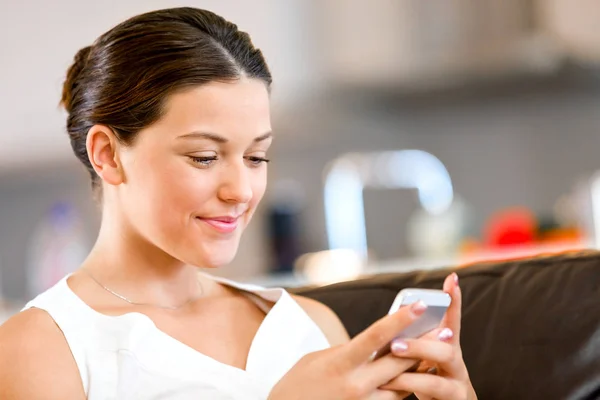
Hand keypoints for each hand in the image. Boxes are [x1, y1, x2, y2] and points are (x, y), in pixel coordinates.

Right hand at [268, 300, 430, 399]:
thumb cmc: (300, 382)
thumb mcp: (321, 358)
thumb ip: (351, 350)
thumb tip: (379, 340)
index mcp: (340, 363)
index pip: (375, 336)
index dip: (399, 319)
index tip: (419, 304)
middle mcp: (355, 385)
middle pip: (398, 361)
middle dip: (423, 345)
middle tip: (444, 330)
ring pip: (402, 386)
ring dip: (417, 369)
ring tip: (434, 353)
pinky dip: (403, 387)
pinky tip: (412, 376)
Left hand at [380, 273, 476, 399]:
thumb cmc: (428, 381)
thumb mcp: (421, 360)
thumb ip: (413, 344)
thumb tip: (390, 329)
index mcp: (448, 347)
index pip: (452, 320)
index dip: (454, 301)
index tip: (452, 278)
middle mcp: (457, 365)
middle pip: (446, 350)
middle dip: (421, 346)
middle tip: (395, 345)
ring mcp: (458, 386)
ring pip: (439, 380)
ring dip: (412, 374)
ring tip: (389, 370)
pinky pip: (434, 395)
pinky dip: (408, 390)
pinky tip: (389, 385)